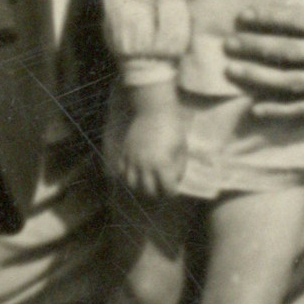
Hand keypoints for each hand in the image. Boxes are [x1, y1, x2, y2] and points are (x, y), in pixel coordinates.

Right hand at [117, 84, 185, 198]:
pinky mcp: (125, 151)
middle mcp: (145, 163)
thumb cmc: (172, 127)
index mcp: (162, 163)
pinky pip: (121, 171)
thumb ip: (179, 167)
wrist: (153, 109)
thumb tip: (174, 181)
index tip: (173, 190)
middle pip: (148, 191)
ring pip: (131, 183)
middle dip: (157, 193)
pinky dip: (127, 176)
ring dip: (140, 187)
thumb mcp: (181, 147)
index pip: (167, 189)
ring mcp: (132, 158)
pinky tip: (135, 174)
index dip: (172, 192)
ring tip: (147, 184)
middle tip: (161, 190)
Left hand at [224, 0, 303, 118]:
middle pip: (293, 54)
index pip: (303, 22)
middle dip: (257, 47)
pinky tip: (256, 109)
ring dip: (261, 78)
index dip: (272, 18)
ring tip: (233, 70)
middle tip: (228, 43)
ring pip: (296, 83)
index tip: (244, 15)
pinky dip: (282, 111)